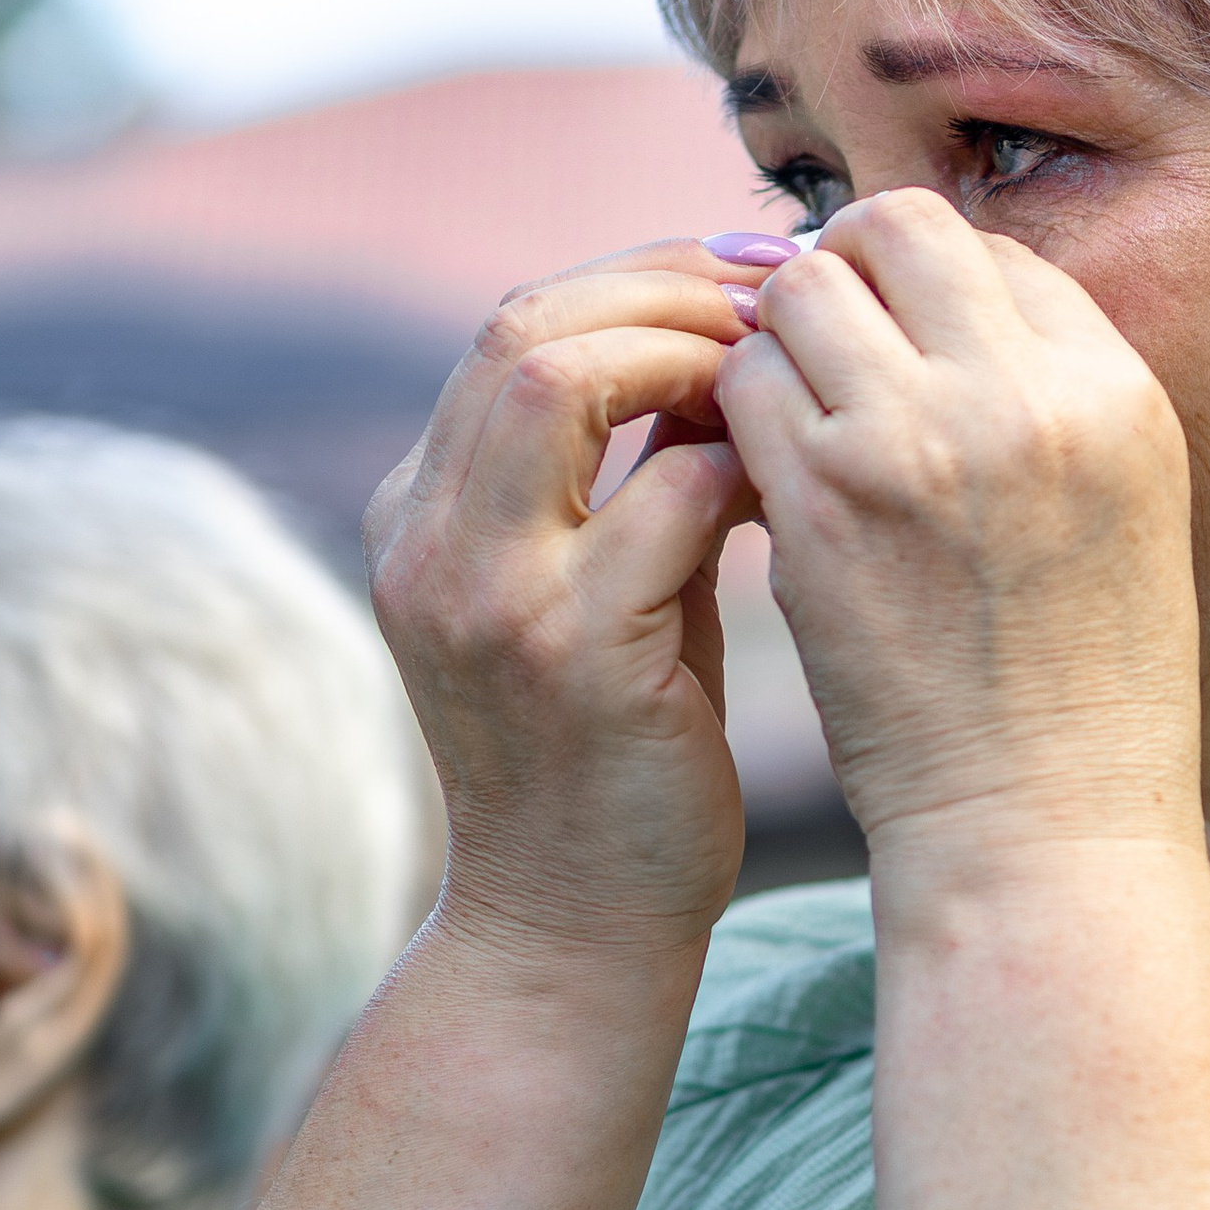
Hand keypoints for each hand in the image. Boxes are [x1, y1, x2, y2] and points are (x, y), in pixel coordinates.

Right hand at [364, 244, 760, 947]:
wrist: (574, 928)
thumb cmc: (615, 753)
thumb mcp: (597, 590)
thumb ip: (632, 472)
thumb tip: (731, 344)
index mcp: (420, 513)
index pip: (512, 327)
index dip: (638, 281)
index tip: (746, 283)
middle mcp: (426, 540)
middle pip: (521, 325)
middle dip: (666, 288)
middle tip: (781, 299)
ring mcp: (485, 595)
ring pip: (559, 378)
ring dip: (689, 352)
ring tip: (778, 377)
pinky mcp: (566, 655)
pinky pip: (658, 498)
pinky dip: (733, 465)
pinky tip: (789, 487)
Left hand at [720, 193, 1202, 858]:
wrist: (1042, 825)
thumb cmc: (1083, 687)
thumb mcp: (1124, 509)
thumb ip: (1050, 397)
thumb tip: (944, 302)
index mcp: (1116, 390)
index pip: (998, 252)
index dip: (933, 287)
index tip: (901, 343)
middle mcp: (1025, 395)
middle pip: (896, 229)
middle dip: (845, 268)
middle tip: (821, 342)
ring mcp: (917, 441)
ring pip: (799, 292)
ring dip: (781, 339)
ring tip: (792, 414)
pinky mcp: (821, 504)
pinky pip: (743, 387)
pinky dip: (737, 411)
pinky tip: (758, 470)